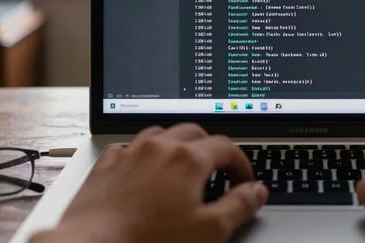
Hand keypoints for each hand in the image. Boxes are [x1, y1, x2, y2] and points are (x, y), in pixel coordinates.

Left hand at [31, 124, 267, 242]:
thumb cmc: (148, 242)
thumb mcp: (208, 231)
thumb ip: (239, 206)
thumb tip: (257, 191)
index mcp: (189, 158)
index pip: (227, 147)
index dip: (241, 163)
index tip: (244, 181)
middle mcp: (160, 146)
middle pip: (195, 132)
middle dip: (211, 148)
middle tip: (219, 171)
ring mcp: (131, 152)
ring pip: (162, 134)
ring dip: (178, 145)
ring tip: (183, 166)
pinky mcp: (107, 164)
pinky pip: (131, 147)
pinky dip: (145, 154)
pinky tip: (145, 171)